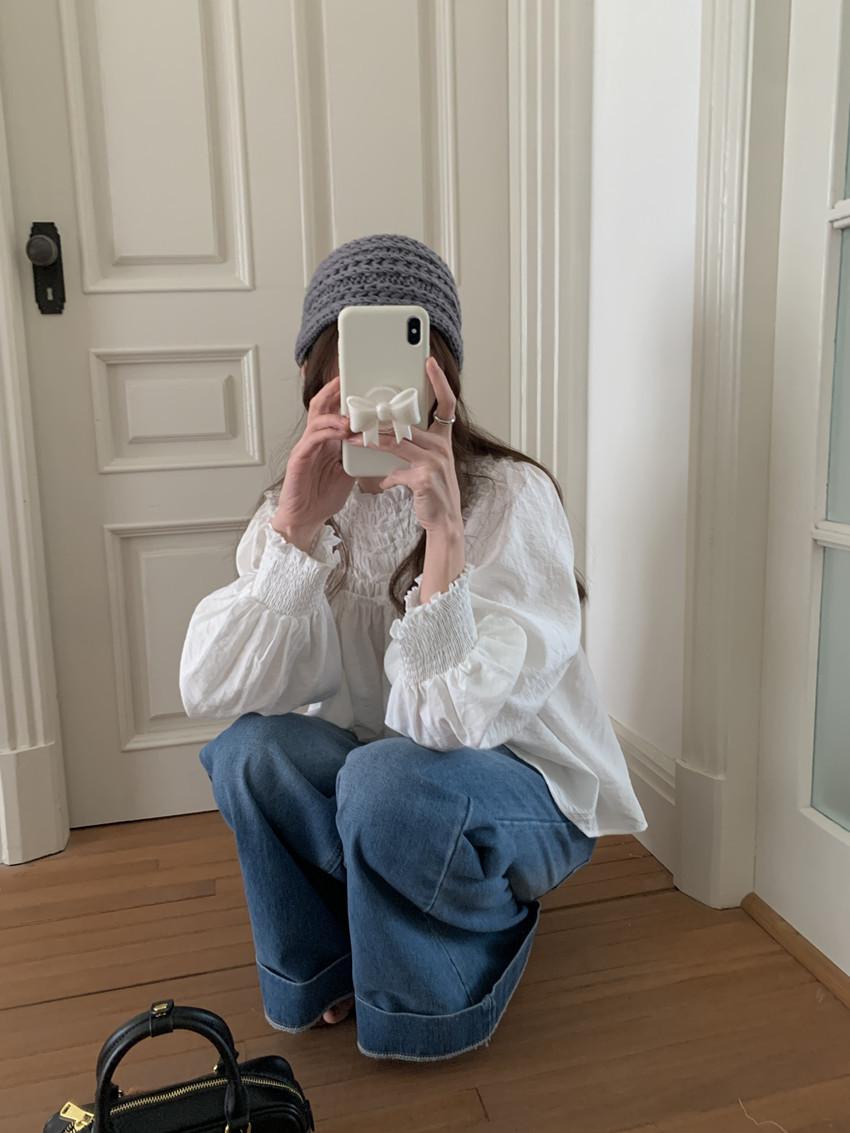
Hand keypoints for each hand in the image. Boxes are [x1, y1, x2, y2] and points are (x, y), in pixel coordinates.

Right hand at [274, 374, 355, 535]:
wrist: (305, 519)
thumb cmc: (323, 496)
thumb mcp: (348, 472)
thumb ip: (357, 455)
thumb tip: (378, 444)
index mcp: (326, 441)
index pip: (333, 410)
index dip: (342, 395)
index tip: (358, 382)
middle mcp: (314, 440)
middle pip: (321, 405)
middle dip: (334, 390)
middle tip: (347, 379)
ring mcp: (305, 447)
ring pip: (318, 419)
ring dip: (337, 414)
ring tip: (353, 415)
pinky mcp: (299, 459)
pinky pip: (313, 439)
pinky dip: (329, 432)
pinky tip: (342, 432)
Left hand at [364, 356, 461, 535]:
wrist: (445, 521)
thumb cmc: (434, 493)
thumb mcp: (426, 465)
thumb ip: (412, 449)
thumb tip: (388, 439)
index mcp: (443, 439)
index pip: (446, 403)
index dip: (439, 381)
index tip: (429, 363)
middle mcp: (442, 447)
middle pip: (407, 423)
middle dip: (380, 419)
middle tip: (359, 412)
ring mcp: (434, 461)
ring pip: (396, 442)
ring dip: (372, 441)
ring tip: (354, 438)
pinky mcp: (424, 478)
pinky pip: (395, 471)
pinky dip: (383, 478)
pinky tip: (377, 484)